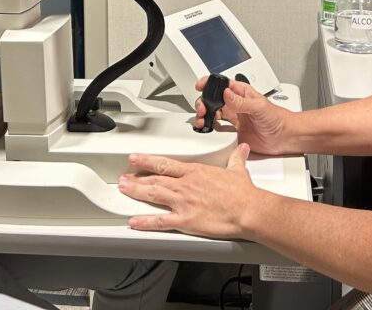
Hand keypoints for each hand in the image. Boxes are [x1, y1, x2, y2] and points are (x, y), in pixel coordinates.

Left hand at [119, 145, 260, 238]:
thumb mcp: (238, 170)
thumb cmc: (243, 193)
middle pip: (155, 179)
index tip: (136, 158)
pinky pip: (160, 221)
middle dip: (136, 178)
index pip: (165, 163)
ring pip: (154, 194)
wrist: (247, 209)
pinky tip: (134, 222)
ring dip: (136, 192)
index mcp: (195, 172)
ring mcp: (183, 202)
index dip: (147, 161)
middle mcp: (185, 185)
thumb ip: (236, 158)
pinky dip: (145, 222)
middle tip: (123, 177)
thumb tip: (242, 149)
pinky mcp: (185, 220)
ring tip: (123, 190)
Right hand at [194, 76, 289, 154]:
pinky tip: (208, 129)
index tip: (200, 85)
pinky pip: (218, 128)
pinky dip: (210, 128)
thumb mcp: (259, 107)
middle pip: (213, 99)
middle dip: (204, 101)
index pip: (222, 84)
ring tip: (202, 119)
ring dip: (205, 115)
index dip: (209, 83)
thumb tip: (227, 94)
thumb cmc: (277, 118)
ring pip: (213, 112)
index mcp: (241, 93)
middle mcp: (236, 104)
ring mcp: (234, 117)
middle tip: (203, 109)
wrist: (284, 138)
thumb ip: (242, 102)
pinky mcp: (234, 131)